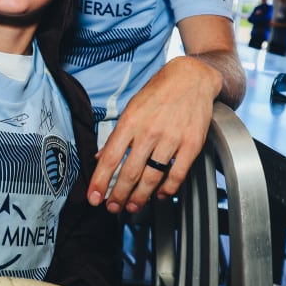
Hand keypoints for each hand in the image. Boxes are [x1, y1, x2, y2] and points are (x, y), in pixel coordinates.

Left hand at [88, 56, 221, 212]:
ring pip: (152, 177)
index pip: (110, 158)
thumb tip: (102, 157)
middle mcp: (149, 131)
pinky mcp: (191, 144)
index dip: (100, 182)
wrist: (192, 77)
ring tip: (132, 206)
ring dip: (140, 197)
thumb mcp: (132, 108)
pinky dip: (168, 189)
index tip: (93, 197)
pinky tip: (160, 195)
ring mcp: (172, 138)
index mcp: (130, 121)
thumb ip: (117, 135)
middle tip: (113, 208)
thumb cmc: (159, 92)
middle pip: (130, 172)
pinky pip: (177, 174)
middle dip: (118, 195)